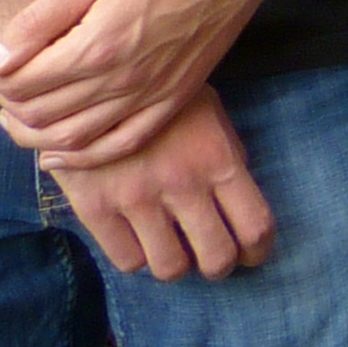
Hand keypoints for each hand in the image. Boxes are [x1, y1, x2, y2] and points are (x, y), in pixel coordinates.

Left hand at [0, 0, 287, 169]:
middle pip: (42, 115)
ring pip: (75, 138)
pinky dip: (83, 156)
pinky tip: (59, 151)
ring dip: (35, 134)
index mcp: (97, 46)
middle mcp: (123, 81)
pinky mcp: (175, 99)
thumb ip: (39, 20)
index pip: (23, 83)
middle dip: (8, 101)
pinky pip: (120, 144)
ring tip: (17, 115)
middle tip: (1, 79)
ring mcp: (151, 95)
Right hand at [50, 85, 276, 281]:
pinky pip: (128, 261)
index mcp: (217, 157)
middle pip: (216, 258)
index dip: (258, 250)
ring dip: (177, 262)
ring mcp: (136, 198)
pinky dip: (138, 256)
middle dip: (219, 264)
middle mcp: (181, 183)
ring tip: (173, 246)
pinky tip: (139, 236)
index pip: (255, 226)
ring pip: (170, 268)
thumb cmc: (160, 96)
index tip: (252, 253)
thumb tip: (239, 208)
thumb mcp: (209, 114)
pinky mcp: (95, 208)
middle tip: (211, 255)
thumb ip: (226, 158)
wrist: (90, 78)